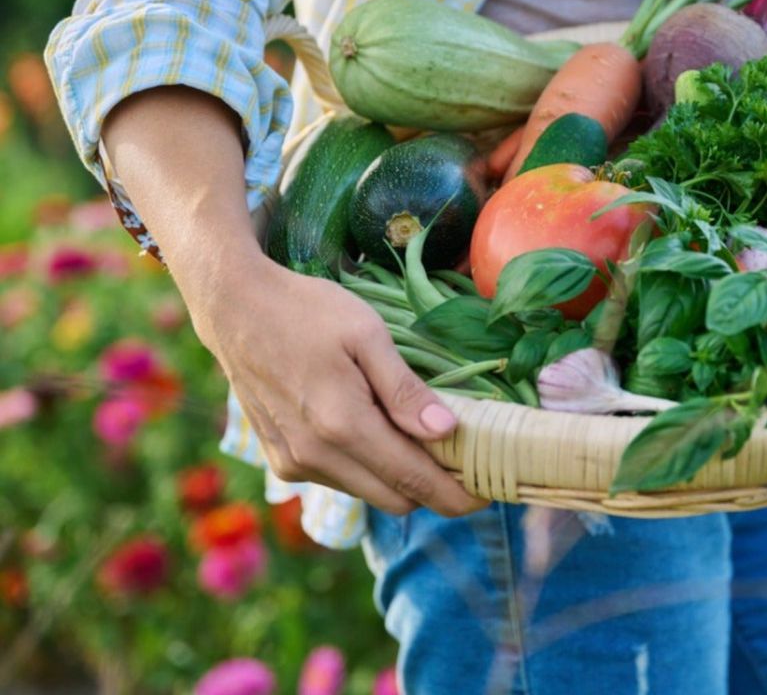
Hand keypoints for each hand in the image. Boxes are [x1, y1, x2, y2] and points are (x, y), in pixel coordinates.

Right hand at [187, 249, 487, 516]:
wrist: (234, 308)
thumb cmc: (307, 310)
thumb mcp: (366, 334)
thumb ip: (404, 389)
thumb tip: (448, 431)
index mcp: (342, 426)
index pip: (415, 483)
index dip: (457, 495)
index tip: (489, 493)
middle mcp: (315, 457)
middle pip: (396, 500)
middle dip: (435, 488)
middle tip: (465, 458)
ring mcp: (294, 463)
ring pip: (368, 492)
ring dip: (400, 476)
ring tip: (424, 437)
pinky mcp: (282, 460)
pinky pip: (341, 479)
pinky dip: (368, 467)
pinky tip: (378, 429)